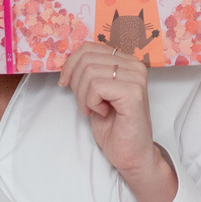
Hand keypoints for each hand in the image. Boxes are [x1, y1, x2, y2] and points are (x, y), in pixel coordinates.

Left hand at [58, 43, 177, 201]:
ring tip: (94, 109)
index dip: (70, 64)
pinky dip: (91, 102)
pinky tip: (102, 112)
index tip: (64, 84)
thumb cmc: (114, 127)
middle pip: (86, 59)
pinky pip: (96, 86)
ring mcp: (136, 78)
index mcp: (127, 61)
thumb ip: (89, 72)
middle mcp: (135, 65)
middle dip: (76, 84)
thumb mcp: (96, 93)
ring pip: (89, 72)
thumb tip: (67, 61)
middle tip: (85, 104)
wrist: (131, 154)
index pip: (88, 47)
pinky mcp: (133, 92)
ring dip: (83, 96)